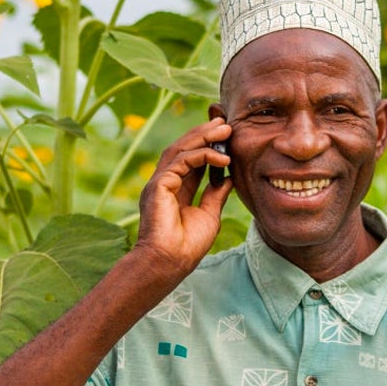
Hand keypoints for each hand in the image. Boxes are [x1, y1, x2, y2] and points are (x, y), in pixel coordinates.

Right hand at [136, 117, 233, 274]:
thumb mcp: (209, 214)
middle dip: (204, 133)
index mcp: (175, 190)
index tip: (226, 134)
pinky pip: (181, 161)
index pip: (192, 159)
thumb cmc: (187, 246)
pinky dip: (202, 155)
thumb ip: (215, 194)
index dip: (208, 145)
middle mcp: (165, 182)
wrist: (170, 263)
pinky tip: (222, 158)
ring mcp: (159, 182)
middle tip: (225, 122)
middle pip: (184, 148)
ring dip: (203, 137)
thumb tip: (228, 178)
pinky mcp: (158, 185)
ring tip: (224, 129)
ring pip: (180, 149)